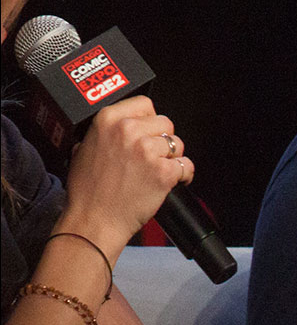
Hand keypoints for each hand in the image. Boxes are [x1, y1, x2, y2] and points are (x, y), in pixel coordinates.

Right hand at [52, 95, 192, 259]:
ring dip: (171, 158)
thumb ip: (105, 132)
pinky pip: (186, 165)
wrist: (93, 220)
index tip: (147, 132)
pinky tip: (169, 182)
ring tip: (154, 172)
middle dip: (161, 140)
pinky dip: (182, 175)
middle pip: (165, 123)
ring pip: (177, 144)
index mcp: (108, 119)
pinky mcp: (163, 171)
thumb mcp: (84, 148)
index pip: (145, 104)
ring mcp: (147, 150)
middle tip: (149, 157)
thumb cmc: (88, 191)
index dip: (149, 120)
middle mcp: (128, 130)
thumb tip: (120, 125)